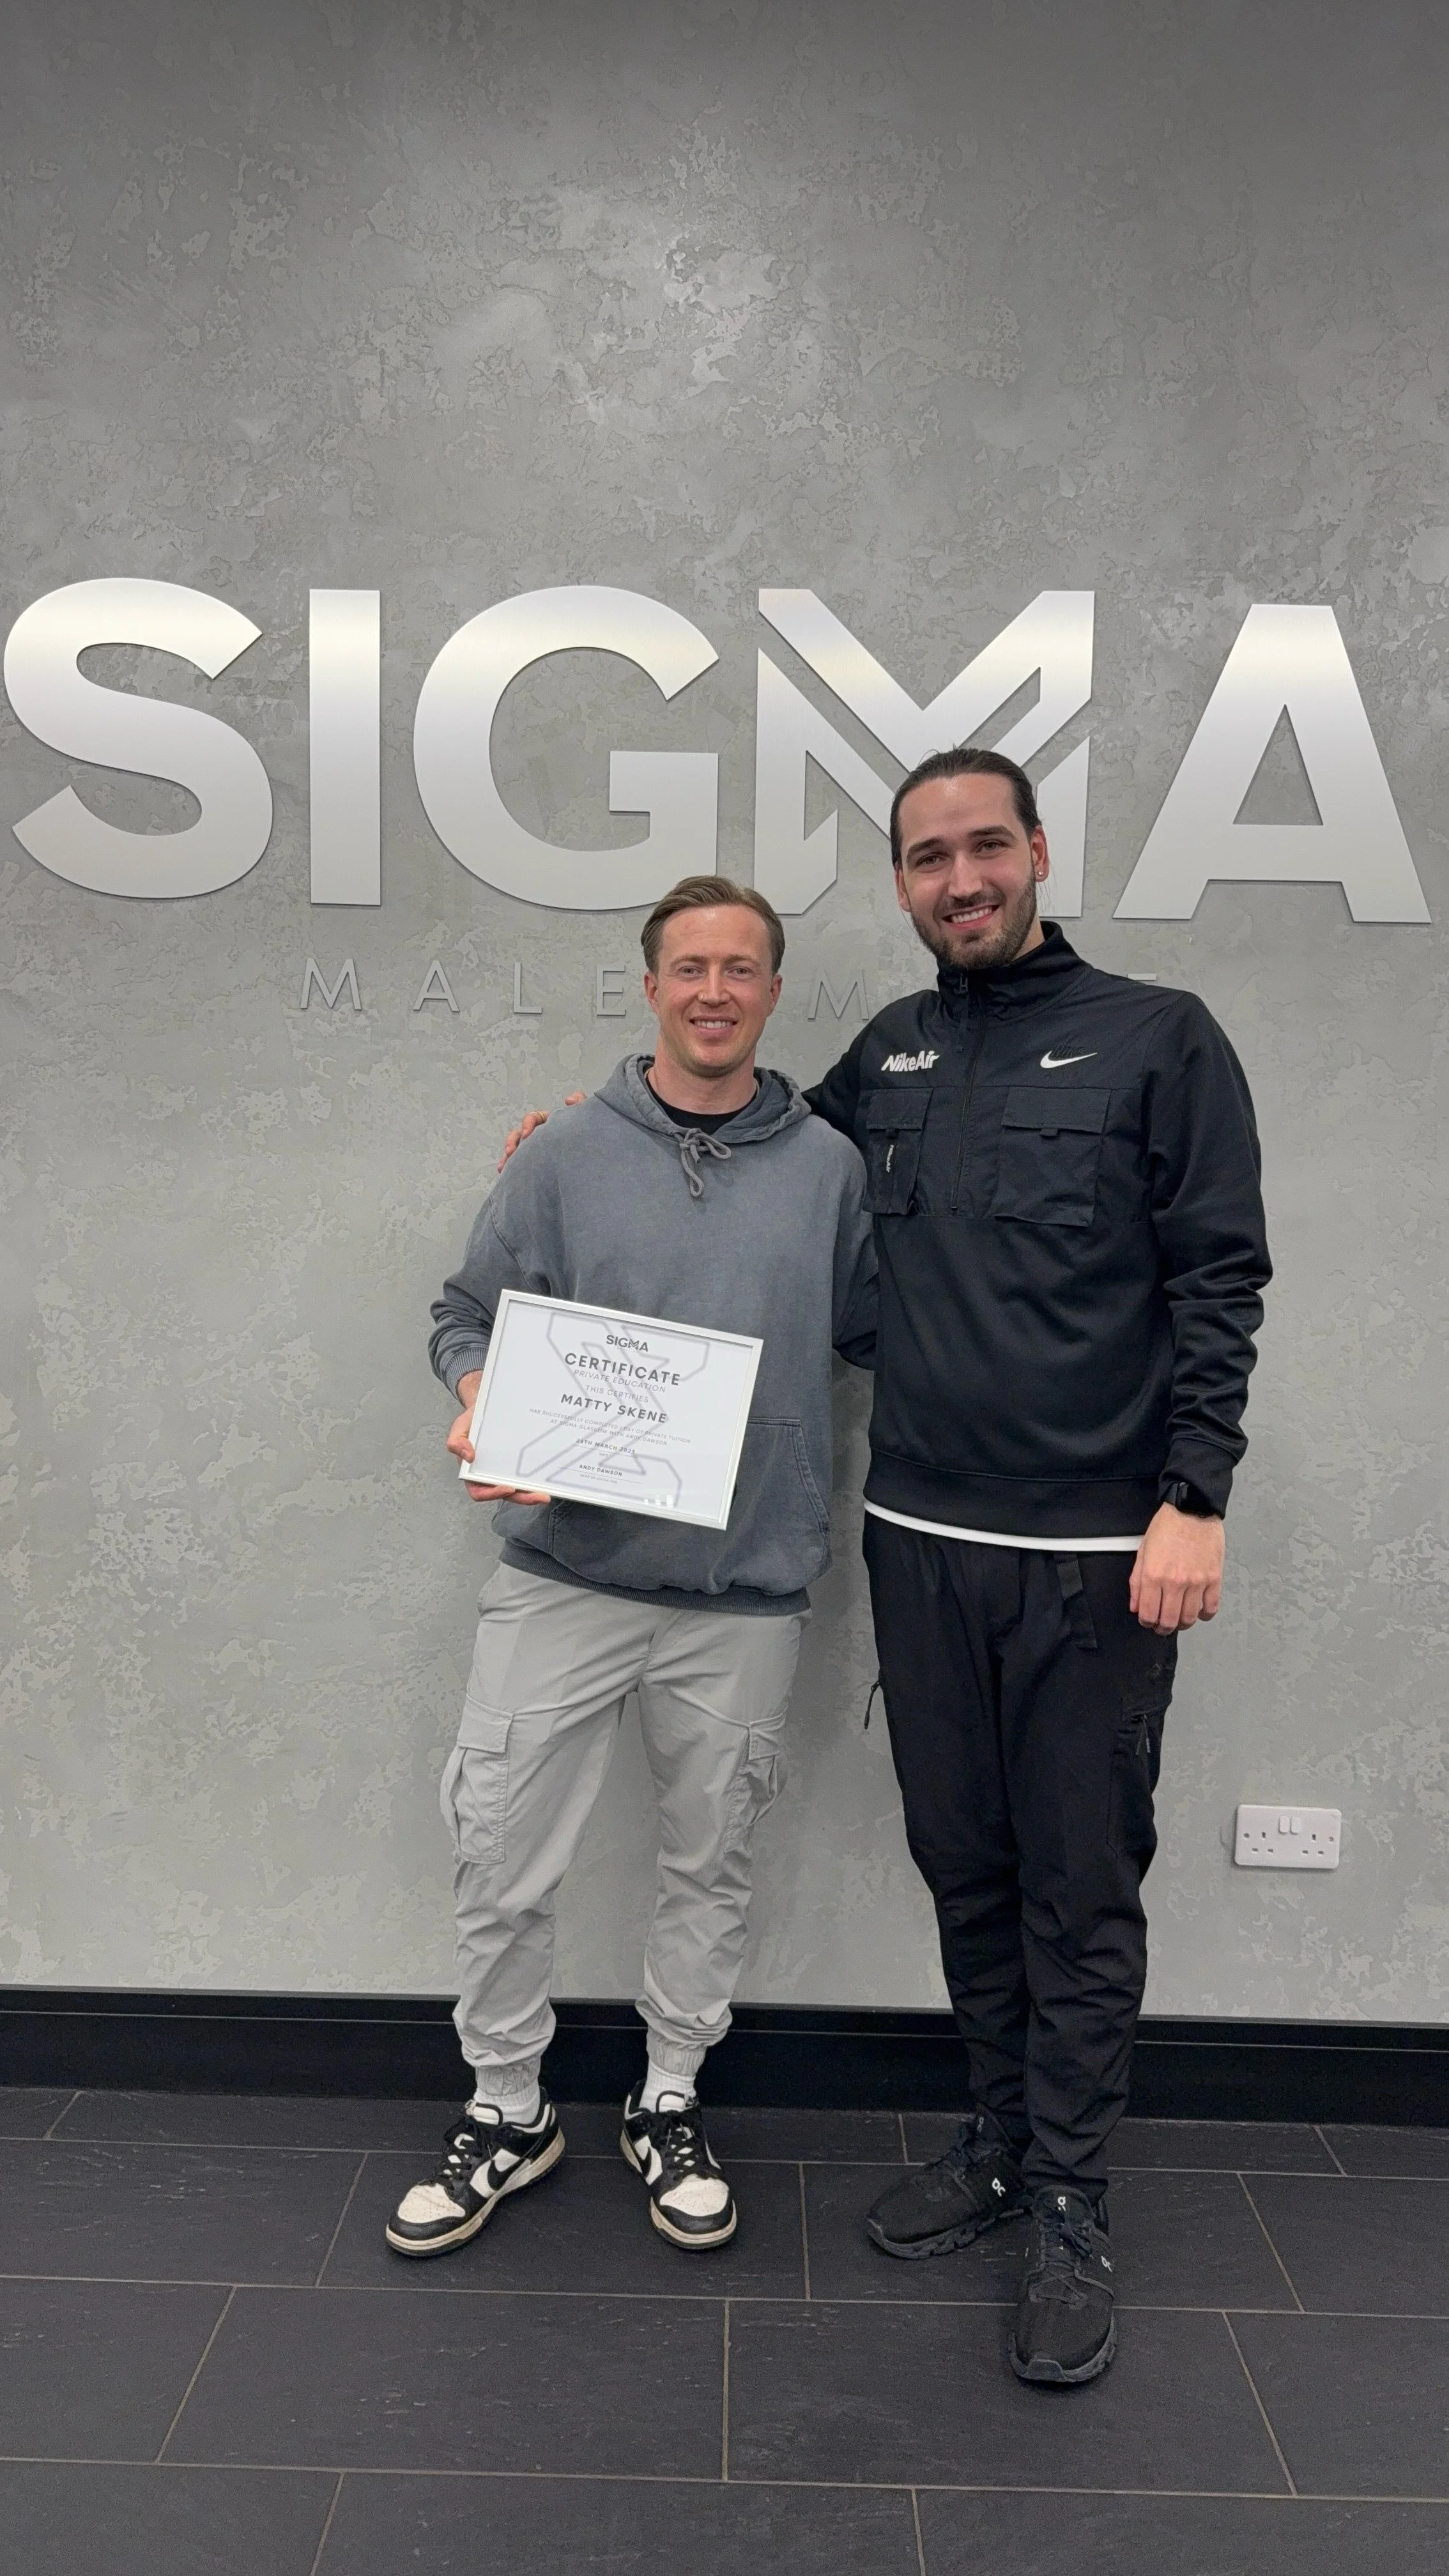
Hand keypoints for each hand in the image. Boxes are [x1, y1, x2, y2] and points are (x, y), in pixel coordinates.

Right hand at [447, 1374, 548, 1503]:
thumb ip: (456, 1442)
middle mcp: (489, 1476)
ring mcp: (504, 1472)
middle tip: (539, 1496)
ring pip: (518, 1489)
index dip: (493, 1494)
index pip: (479, 1492)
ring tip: (546, 1493)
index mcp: (472, 1473)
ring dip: (531, 1493)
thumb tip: (468, 1456)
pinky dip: (535, 1479)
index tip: (508, 1489)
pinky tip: (546, 1478)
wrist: (486, 1408)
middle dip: (522, 1498)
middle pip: (505, 1494)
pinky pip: (525, 1475)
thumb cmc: (472, 1421)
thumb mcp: (459, 1428)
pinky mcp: (517, 1465)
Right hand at [497, 1092, 586, 1170]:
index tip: (527, 1134)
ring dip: (508, 1154)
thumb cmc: (586, 1136)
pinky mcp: (533, 1161)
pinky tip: (504, 1171)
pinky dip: (509, 1165)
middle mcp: (539, 1135)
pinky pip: (518, 1162)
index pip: (534, 1118)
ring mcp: (535, 1148)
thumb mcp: (584, 1118)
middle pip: (520, 1134)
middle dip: (513, 1141)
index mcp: (549, 1123)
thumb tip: (569, 1100)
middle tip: (511, 1151)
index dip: (528, 1123)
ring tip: (505, 1165)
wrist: (588, 1162)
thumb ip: (580, 1105)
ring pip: (516, 1148)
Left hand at [1129, 1503, 1223, 1633]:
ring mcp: (1196, 1582)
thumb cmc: (1167, 1526)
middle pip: (1169, 1621)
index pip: (1148, 1614)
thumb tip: (1136, 1606)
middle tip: (1163, 1625)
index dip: (1147, 1623)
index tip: (1149, 1621)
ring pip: (1190, 1618)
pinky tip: (1199, 1611)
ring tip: (1180, 1619)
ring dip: (1183, 1624)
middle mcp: (1174, 1582)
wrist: (1192, 1508)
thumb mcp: (1143, 1551)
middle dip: (1163, 1628)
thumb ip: (1137, 1582)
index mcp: (1153, 1575)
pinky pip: (1211, 1608)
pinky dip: (1204, 1615)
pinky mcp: (1214, 1579)